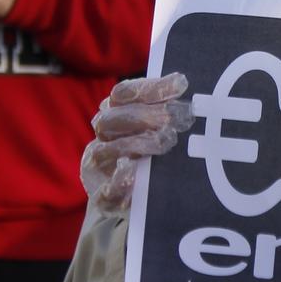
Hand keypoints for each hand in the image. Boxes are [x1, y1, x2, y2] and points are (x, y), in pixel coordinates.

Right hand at [80, 73, 194, 214]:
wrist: (134, 197)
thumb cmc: (150, 153)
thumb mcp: (159, 128)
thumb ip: (166, 108)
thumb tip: (183, 84)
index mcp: (114, 114)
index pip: (122, 93)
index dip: (151, 88)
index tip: (181, 85)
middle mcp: (102, 137)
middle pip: (112, 119)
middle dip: (146, 116)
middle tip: (178, 118)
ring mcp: (97, 167)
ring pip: (103, 150)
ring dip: (136, 143)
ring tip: (166, 141)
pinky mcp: (101, 197)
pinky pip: (104, 190)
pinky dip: (117, 182)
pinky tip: (134, 174)